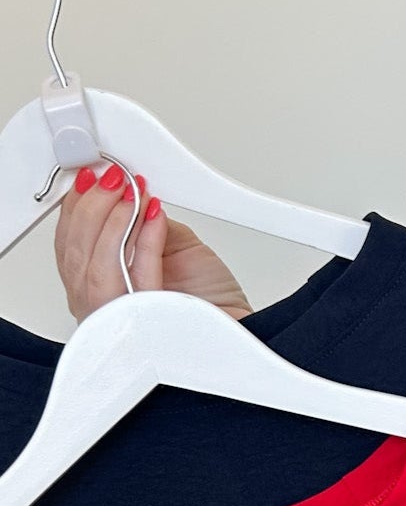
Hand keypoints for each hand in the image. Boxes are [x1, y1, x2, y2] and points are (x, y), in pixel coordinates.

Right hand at [54, 164, 251, 323]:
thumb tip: (129, 193)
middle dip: (92, 208)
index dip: (74, 209)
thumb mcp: (172, 245)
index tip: (87, 178)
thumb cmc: (208, 298)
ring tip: (132, 193)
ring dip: (114, 220)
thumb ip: (143, 223)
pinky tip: (155, 214)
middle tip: (112, 180)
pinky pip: (137, 278)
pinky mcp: (146, 322)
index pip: (69, 247)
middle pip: (76, 256)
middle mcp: (101, 305)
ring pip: (96, 268)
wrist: (237, 327)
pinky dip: (145, 241)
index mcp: (98, 287)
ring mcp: (119, 317)